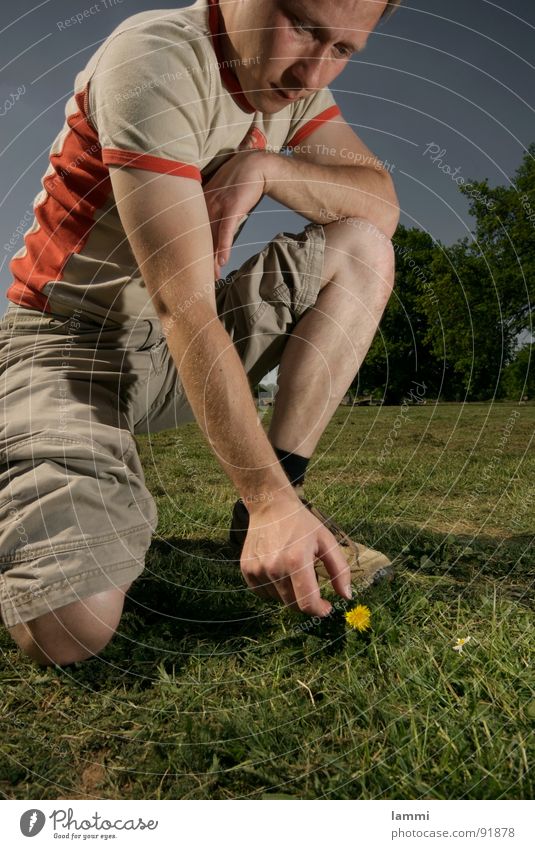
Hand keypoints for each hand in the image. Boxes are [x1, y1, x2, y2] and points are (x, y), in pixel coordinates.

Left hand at [203, 150, 266, 278]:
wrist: (257, 164)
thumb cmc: (242, 179)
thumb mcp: (224, 192)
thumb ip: (216, 205)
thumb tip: (214, 221)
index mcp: (202, 201)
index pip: (195, 229)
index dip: (194, 248)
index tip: (193, 263)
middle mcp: (206, 203)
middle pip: (200, 236)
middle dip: (200, 258)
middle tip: (199, 276)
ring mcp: (218, 204)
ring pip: (211, 237)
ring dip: (212, 259)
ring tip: (212, 276)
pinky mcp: (232, 206)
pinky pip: (225, 231)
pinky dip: (223, 247)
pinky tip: (222, 261)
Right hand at [240, 497, 351, 616]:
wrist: (270, 506)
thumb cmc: (302, 523)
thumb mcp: (327, 541)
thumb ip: (340, 570)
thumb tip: (347, 596)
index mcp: (296, 561)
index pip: (307, 603)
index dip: (319, 610)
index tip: (326, 606)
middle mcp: (275, 568)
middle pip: (293, 604)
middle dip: (306, 601)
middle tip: (311, 586)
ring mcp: (258, 570)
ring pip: (278, 600)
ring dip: (289, 593)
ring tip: (292, 571)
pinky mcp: (246, 570)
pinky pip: (263, 593)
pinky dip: (273, 589)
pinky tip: (278, 571)